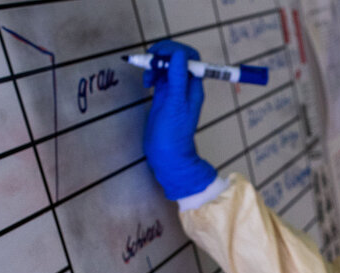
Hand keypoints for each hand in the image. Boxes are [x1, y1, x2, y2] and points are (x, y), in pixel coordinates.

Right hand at [143, 40, 215, 199]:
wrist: (167, 154)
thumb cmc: (173, 132)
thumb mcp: (175, 103)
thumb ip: (177, 79)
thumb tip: (178, 55)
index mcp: (193, 86)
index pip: (189, 57)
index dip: (174, 51)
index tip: (158, 55)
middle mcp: (185, 86)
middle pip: (177, 59)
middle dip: (162, 56)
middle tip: (149, 63)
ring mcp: (174, 91)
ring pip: (167, 67)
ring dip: (155, 66)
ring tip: (147, 78)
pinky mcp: (164, 96)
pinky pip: (160, 77)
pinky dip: (152, 75)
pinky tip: (146, 83)